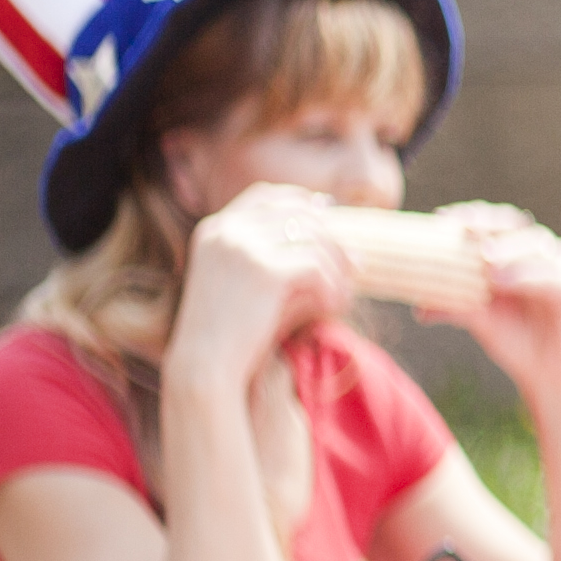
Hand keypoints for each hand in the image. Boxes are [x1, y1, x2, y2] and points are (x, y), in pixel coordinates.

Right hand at [167, 185, 355, 383]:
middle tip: (356, 264)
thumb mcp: (244, 281)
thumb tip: (327, 222)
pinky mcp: (263, 269)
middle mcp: (225, 230)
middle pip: (296, 214)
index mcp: (214, 229)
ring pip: (312, 239)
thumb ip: (273, 252)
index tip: (329, 217)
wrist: (204, 365)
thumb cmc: (229, 331)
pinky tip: (335, 306)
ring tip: (345, 292)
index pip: (264, 195)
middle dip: (331, 237)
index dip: (300, 201)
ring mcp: (242, 246)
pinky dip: (332, 286)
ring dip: (337, 266)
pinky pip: (316, 266)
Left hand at [436, 203, 560, 398]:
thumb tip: (418, 308)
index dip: (470, 216)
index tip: (441, 219)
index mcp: (517, 252)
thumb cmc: (516, 341)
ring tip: (483, 260)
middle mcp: (541, 253)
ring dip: (508, 249)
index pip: (493, 223)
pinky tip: (500, 282)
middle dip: (488, 224)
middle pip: (514, 225)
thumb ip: (454, 306)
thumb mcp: (479, 320)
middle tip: (463, 229)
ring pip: (535, 245)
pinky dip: (525, 276)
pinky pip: (551, 276)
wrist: (548, 376)